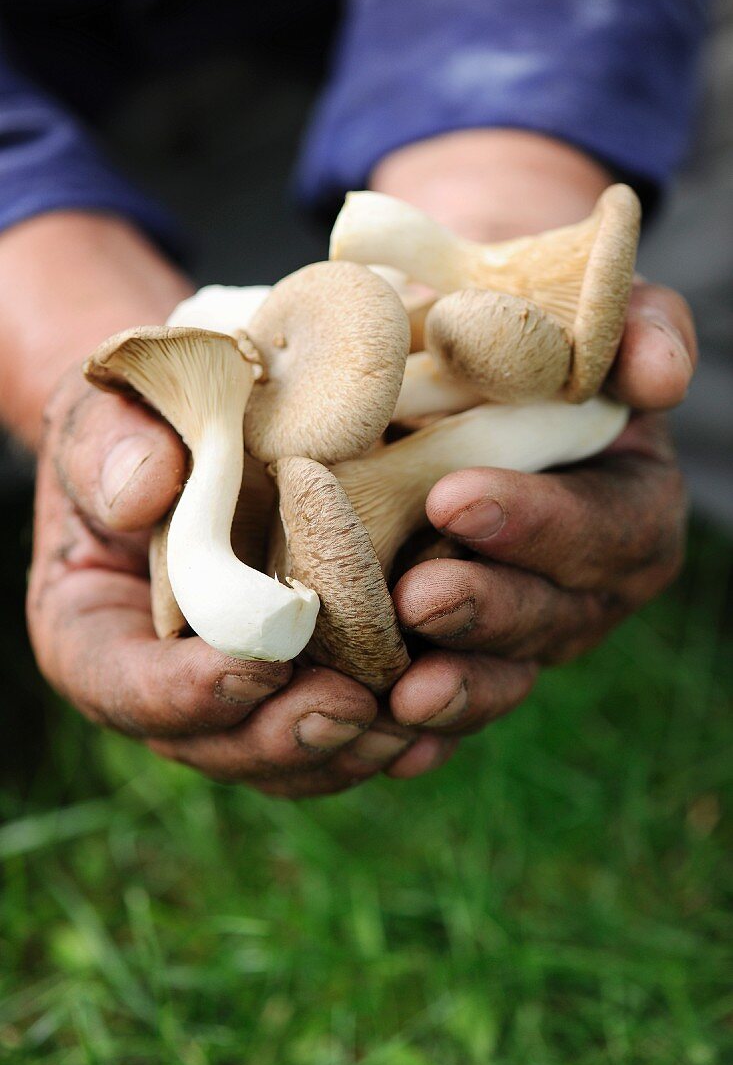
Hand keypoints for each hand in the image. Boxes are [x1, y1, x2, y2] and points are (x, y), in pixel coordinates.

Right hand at [26, 369, 457, 796]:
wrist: (201, 439)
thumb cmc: (142, 427)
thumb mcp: (105, 422)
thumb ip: (108, 452)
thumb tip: (145, 490)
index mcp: (95, 638)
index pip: (124, 688)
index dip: (184, 692)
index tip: (252, 667)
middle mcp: (168, 690)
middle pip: (217, 745)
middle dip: (284, 734)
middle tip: (347, 706)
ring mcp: (239, 704)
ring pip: (290, 759)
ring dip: (349, 748)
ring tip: (407, 720)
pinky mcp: (304, 692)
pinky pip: (343, 737)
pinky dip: (390, 735)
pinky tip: (434, 718)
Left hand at [379, 282, 694, 747]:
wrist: (471, 382)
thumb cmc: (539, 346)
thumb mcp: (601, 318)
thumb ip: (644, 331)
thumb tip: (659, 375)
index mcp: (629, 510)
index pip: (601, 527)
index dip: (537, 522)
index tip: (453, 500)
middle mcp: (587, 584)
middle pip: (552, 614)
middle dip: (488, 610)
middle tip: (418, 599)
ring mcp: (529, 630)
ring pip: (505, 673)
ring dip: (460, 686)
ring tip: (404, 694)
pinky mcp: (471, 656)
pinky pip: (457, 700)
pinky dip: (429, 733)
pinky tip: (394, 746)